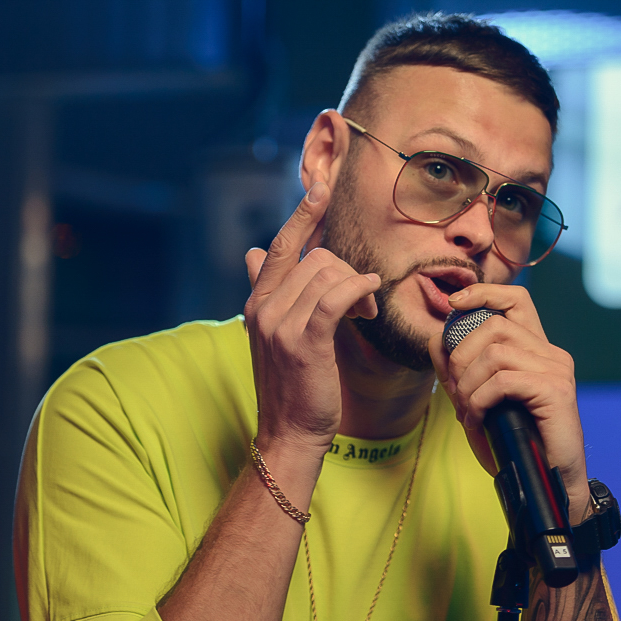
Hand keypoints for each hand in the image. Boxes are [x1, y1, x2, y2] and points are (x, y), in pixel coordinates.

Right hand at [244, 182, 380, 455]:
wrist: (289, 433)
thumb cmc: (292, 385)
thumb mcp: (273, 333)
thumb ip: (266, 290)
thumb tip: (251, 253)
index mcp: (257, 302)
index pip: (278, 246)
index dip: (301, 215)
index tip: (320, 188)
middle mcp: (263, 307)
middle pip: (315, 259)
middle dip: (348, 272)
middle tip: (364, 301)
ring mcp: (280, 324)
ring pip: (329, 275)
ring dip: (359, 288)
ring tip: (366, 313)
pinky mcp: (303, 341)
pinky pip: (336, 297)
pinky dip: (359, 290)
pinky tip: (370, 300)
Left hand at [427, 283, 590, 520]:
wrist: (550, 483)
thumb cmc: (517, 444)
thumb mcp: (481, 402)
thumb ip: (460, 372)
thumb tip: (435, 340)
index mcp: (538, 350)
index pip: (516, 299)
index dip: (484, 293)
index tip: (454, 304)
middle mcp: (552, 353)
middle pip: (494, 326)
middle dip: (461, 357)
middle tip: (456, 394)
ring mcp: (557, 369)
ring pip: (494, 352)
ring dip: (468, 385)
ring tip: (468, 412)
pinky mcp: (556, 390)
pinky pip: (502, 381)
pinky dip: (480, 401)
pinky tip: (479, 421)